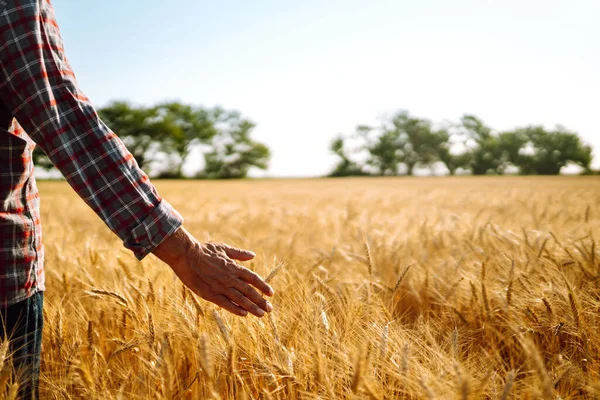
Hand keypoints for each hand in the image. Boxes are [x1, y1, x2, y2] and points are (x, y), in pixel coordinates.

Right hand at [152, 227, 273, 316]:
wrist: (186, 256)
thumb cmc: (204, 250)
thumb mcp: (223, 248)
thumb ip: (239, 253)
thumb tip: (252, 255)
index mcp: (234, 267)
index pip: (253, 278)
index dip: (263, 286)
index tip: (271, 293)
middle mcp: (230, 278)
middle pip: (249, 291)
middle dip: (261, 301)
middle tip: (270, 309)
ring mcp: (220, 287)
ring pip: (240, 299)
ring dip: (252, 307)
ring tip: (261, 314)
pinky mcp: (210, 294)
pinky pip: (225, 304)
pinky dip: (235, 309)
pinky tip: (244, 314)